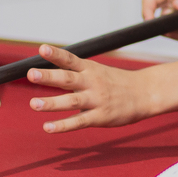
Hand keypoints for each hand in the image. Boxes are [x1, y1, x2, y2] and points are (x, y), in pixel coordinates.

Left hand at [27, 44, 149, 132]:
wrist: (146, 94)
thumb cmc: (118, 83)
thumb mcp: (99, 71)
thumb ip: (75, 72)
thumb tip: (47, 71)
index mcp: (91, 69)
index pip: (71, 60)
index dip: (56, 54)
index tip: (42, 48)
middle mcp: (92, 83)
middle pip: (68, 79)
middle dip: (49, 76)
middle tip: (31, 74)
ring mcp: (96, 100)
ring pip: (71, 101)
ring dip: (52, 103)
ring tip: (33, 104)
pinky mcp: (100, 117)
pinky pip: (79, 121)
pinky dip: (63, 125)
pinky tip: (48, 127)